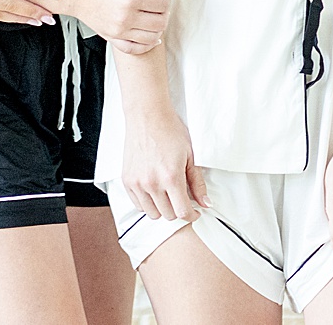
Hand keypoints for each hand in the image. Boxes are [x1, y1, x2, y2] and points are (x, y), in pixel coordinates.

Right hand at [50, 0, 169, 52]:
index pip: (163, 4)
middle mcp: (126, 17)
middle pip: (160, 22)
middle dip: (164, 13)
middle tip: (158, 5)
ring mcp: (119, 30)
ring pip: (152, 37)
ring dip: (158, 28)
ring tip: (154, 18)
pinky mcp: (112, 37)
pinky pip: (135, 49)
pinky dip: (146, 45)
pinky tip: (151, 37)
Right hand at [124, 100, 207, 220]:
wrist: (147, 116)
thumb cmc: (170, 131)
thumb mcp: (190, 156)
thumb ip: (197, 183)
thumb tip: (206, 203)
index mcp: (171, 177)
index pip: (182, 212)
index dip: (192, 215)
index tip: (195, 212)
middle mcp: (152, 183)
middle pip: (168, 215)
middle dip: (178, 210)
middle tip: (182, 198)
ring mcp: (137, 183)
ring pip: (152, 214)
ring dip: (163, 209)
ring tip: (168, 195)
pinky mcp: (127, 181)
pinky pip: (138, 205)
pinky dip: (148, 203)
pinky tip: (155, 192)